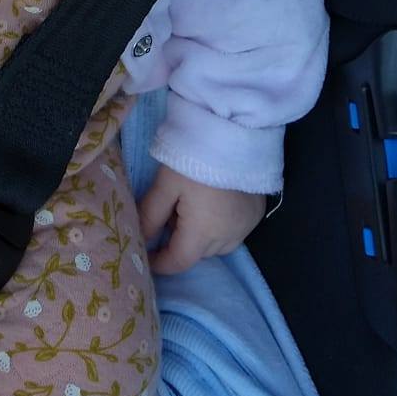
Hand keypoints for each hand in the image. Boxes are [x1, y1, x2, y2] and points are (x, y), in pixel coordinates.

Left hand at [138, 165, 267, 275]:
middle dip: (179, 242)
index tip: (145, 254)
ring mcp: (246, 227)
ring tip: (191, 205)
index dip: (159, 263)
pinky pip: (232, 232)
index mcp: (203, 233)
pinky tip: (212, 203)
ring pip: (216, 245)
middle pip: (197, 253)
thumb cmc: (196, 158)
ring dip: (200, 235)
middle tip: (168, 214)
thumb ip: (150, 215)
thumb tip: (140, 240)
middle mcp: (228, 238)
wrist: (236, 132)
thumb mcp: (165, 184)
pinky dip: (219, 226)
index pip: (178, 262)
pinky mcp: (256, 214)